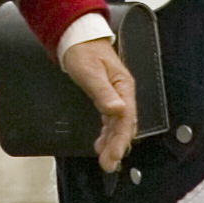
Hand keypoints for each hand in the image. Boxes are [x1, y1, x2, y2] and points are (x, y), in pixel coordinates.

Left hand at [62, 36, 139, 171]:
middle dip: (117, 146)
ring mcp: (116, 96)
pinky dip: (107, 134)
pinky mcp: (107, 97)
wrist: (77, 38)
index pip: (126, 118)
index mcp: (123, 86)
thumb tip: (118, 110)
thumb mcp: (91, 71)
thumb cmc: (83, 51)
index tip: (114, 155)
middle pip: (124, 125)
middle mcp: (123, 93)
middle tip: (108, 165)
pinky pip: (110, 120)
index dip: (121, 139)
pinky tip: (101, 144)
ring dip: (113, 143)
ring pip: (117, 125)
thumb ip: (103, 92)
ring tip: (106, 160)